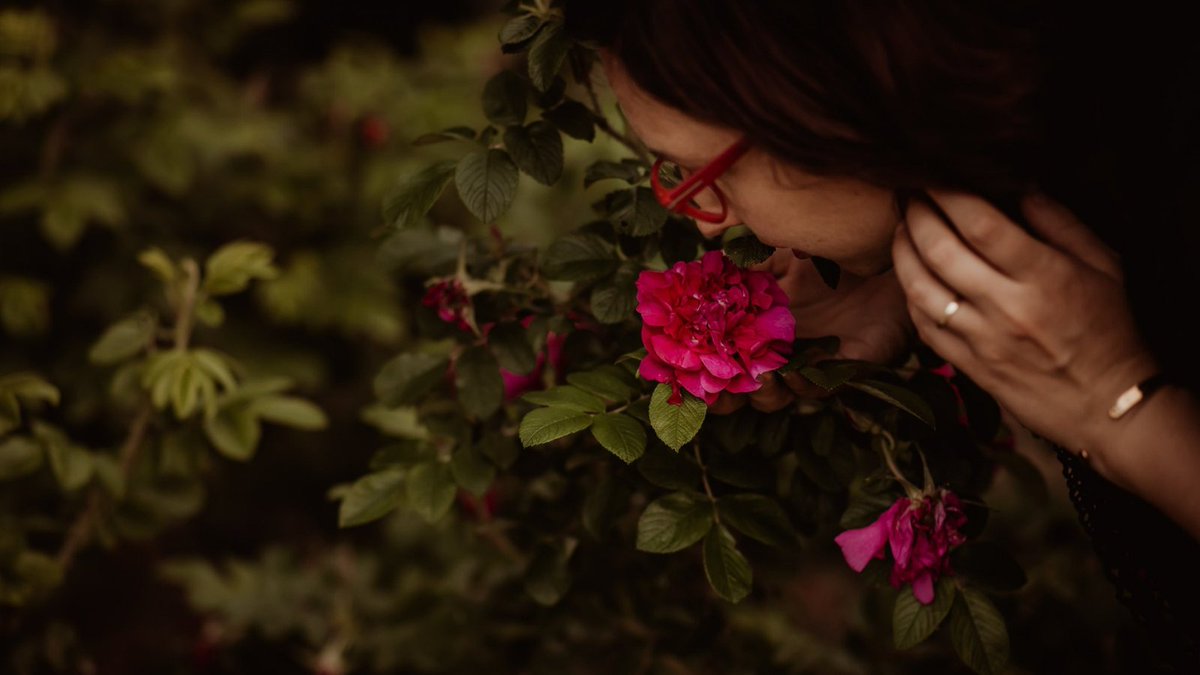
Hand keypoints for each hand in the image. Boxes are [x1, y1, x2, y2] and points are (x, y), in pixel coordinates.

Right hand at [710, 248, 913, 413]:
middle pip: (738, 392)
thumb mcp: (781, 254)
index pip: (717, 359)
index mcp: (753, 329)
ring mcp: (805, 366)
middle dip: (722, 399)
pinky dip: (801, 386)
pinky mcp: (839, 373)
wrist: (885, 262)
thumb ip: (744, 267)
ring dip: (763, 393)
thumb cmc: (831, 256)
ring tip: (763, 377)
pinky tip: (795, 371)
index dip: (698, 371)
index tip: (682, 370)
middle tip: (718, 390)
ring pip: (772, 399)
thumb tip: (702, 271)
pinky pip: (813, 391)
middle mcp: (775, 353)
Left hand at [891, 190, 1156, 478]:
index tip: (934, 175)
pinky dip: (910, 295)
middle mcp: (1007, 307)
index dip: (949, 194)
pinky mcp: (968, 366)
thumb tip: (1019, 185)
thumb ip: (1059, 222)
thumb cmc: (1110, 329)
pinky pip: (924, 326)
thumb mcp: (1103, 265)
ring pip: (921, 288)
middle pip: (941, 250)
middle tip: (908, 192)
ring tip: (901, 228)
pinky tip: (909, 275)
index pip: (981, 224)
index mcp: (1044, 276)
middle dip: (917, 214)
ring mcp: (982, 339)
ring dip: (902, 252)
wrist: (1108, 405)